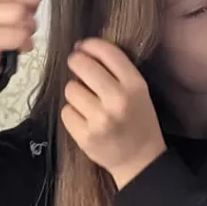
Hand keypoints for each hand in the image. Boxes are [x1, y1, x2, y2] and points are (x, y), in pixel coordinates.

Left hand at [60, 39, 166, 187]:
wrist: (140, 160)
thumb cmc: (138, 120)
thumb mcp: (139, 92)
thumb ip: (117, 72)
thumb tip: (82, 50)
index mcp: (135, 86)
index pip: (107, 52)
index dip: (90, 45)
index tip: (83, 47)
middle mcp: (118, 100)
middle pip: (82, 65)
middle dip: (76, 62)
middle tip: (77, 68)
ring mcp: (100, 119)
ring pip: (70, 89)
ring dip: (75, 93)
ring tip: (87, 103)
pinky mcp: (85, 135)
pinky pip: (66, 112)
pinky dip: (72, 114)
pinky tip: (85, 120)